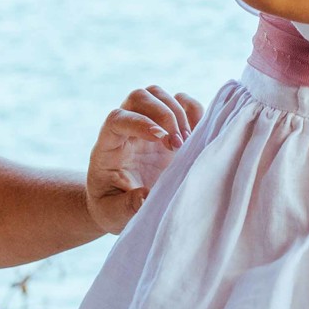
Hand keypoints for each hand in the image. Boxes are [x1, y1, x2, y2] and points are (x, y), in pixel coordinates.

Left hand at [86, 86, 202, 233]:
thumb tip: (146, 196)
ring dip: (178, 112)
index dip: (139, 122)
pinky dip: (194, 110)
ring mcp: (147, 124)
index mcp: (108, 146)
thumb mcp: (113, 213)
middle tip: (178, 145)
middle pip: (139, 97)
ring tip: (187, 144)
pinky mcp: (168, 128)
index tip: (162, 139)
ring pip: (158, 94)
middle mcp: (127, 129)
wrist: (118, 203)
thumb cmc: (111, 207)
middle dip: (164, 114)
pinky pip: (180, 102)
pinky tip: (199, 135)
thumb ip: (127, 206)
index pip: (117, 119)